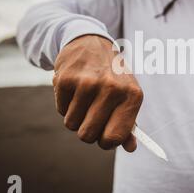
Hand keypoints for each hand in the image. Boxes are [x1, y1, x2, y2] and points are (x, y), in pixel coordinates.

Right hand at [52, 35, 142, 151]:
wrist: (91, 43)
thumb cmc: (112, 76)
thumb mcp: (127, 96)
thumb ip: (128, 124)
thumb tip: (130, 148)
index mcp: (132, 96)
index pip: (114, 137)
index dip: (106, 142)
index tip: (104, 136)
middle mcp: (112, 89)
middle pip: (88, 135)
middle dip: (86, 131)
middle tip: (90, 117)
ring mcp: (88, 83)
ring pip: (71, 124)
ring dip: (75, 117)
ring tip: (84, 99)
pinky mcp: (66, 79)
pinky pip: (61, 110)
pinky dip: (65, 105)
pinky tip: (74, 89)